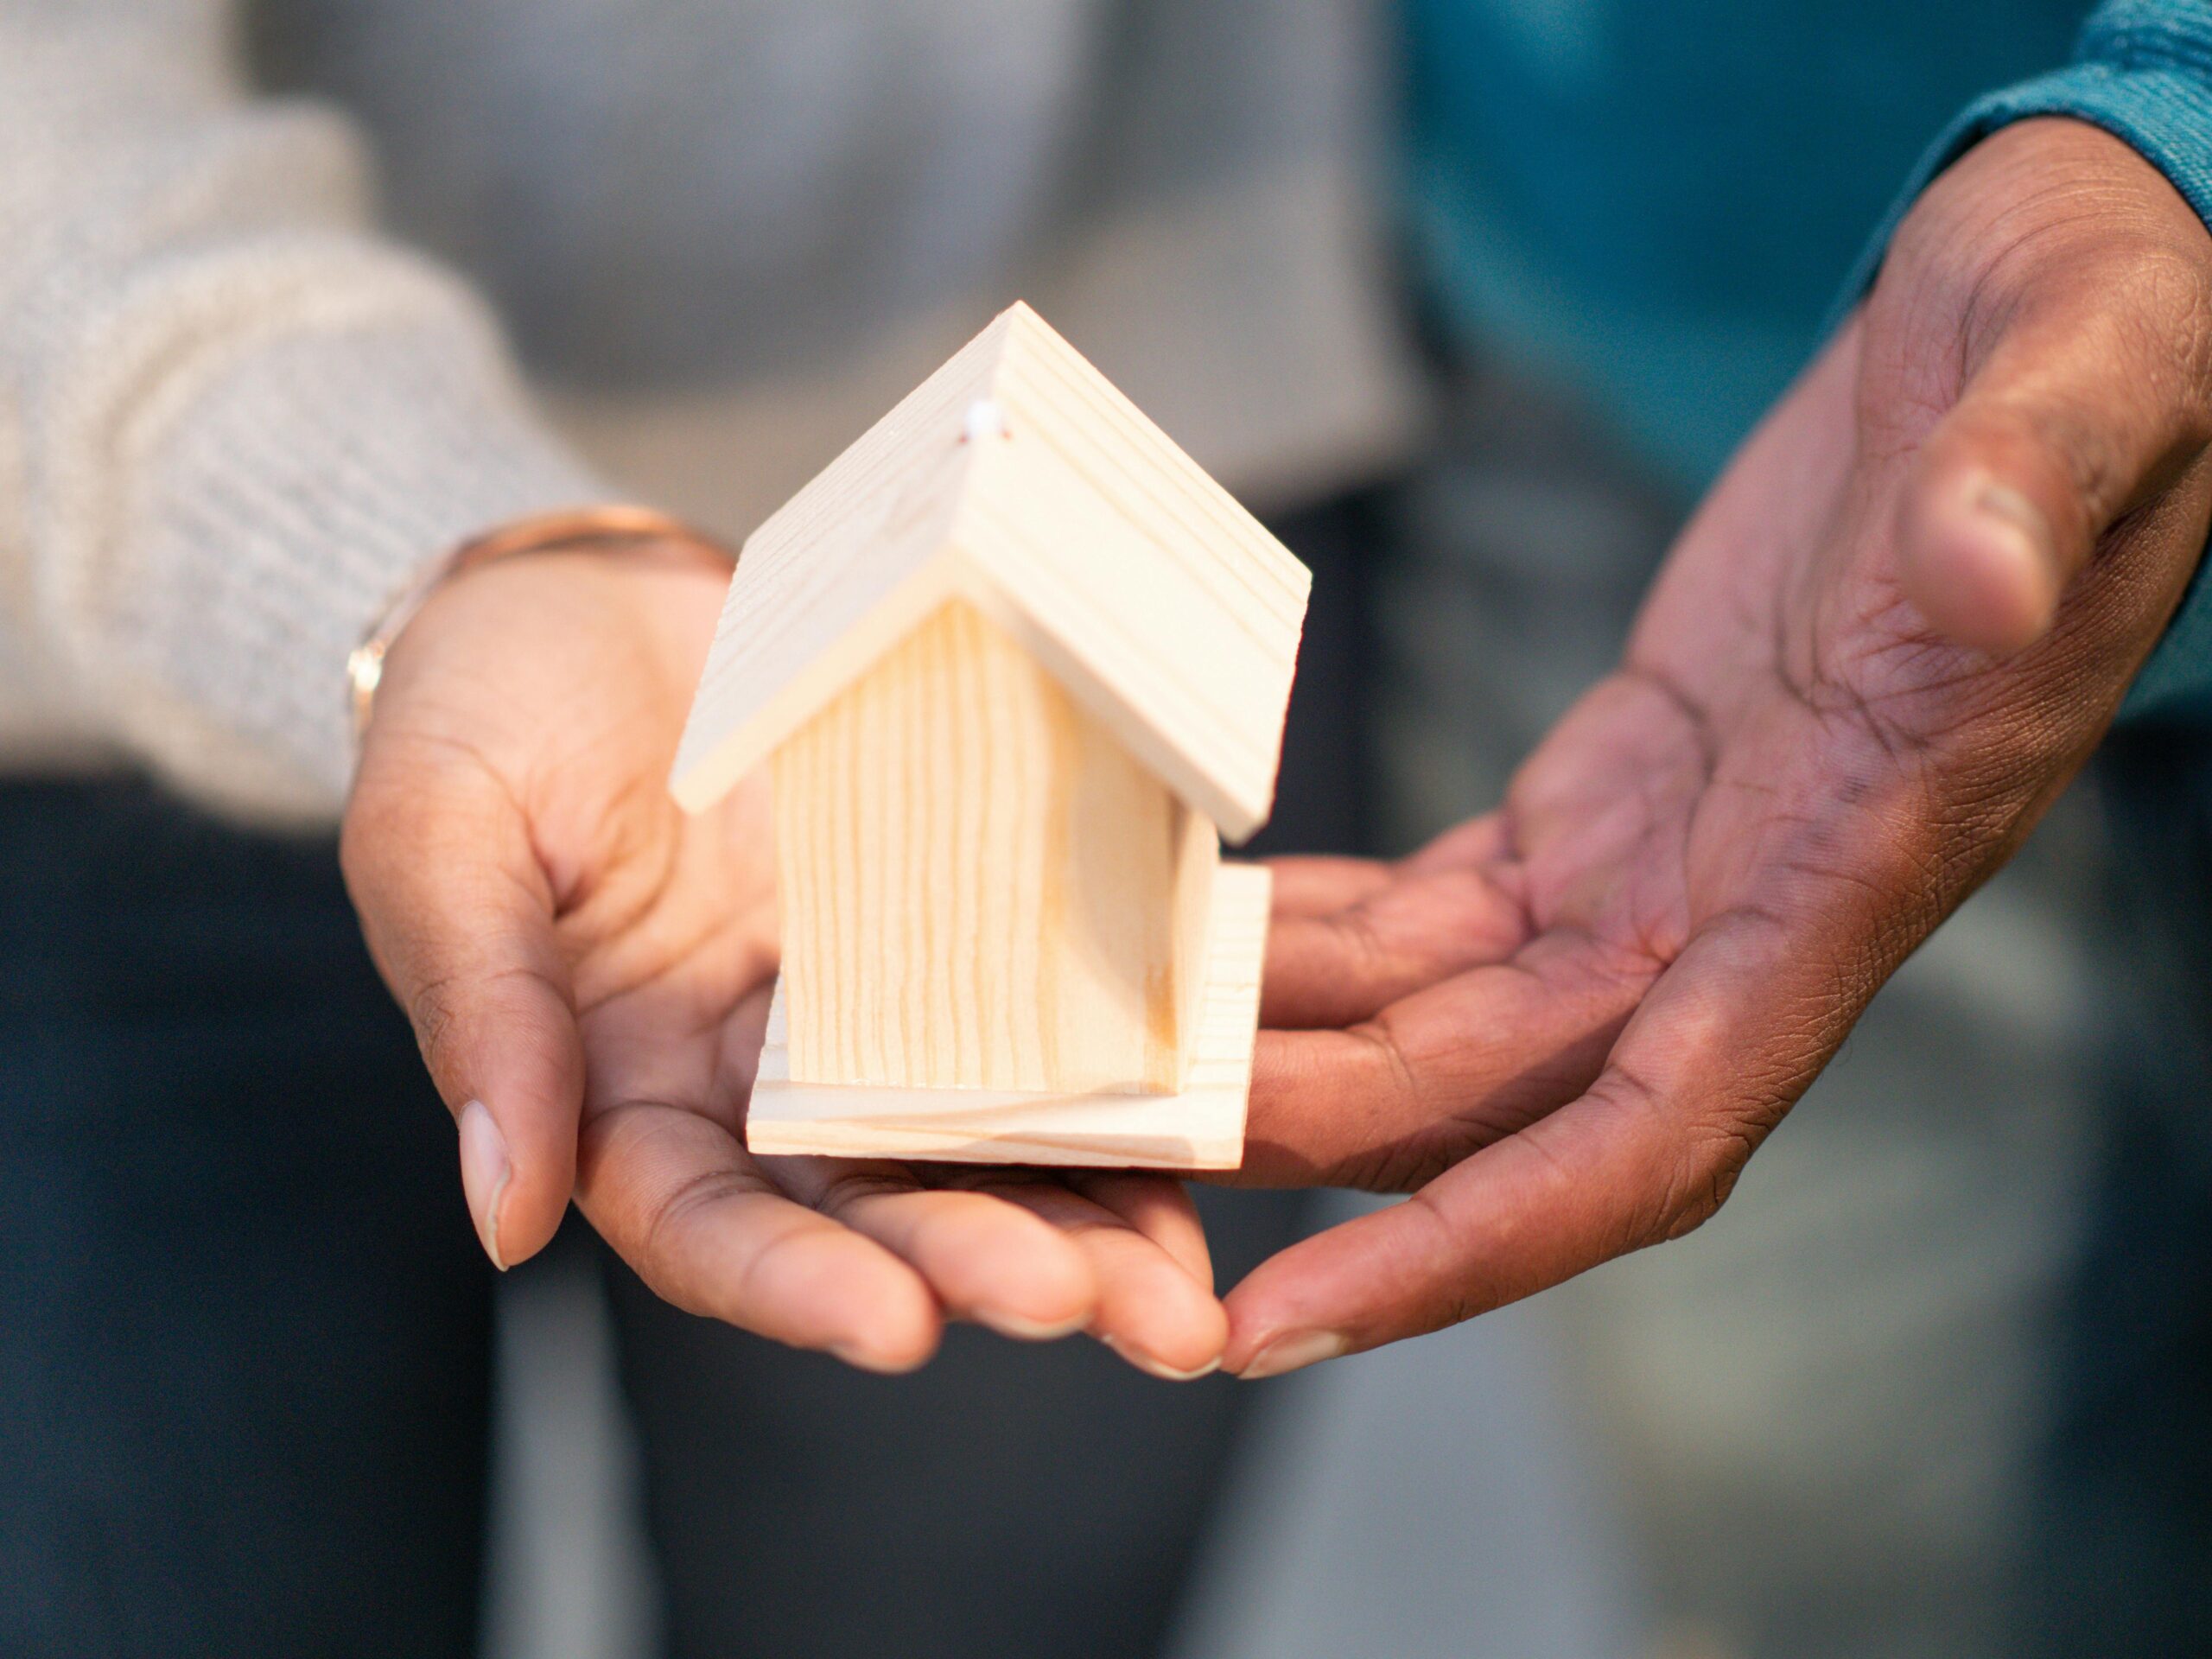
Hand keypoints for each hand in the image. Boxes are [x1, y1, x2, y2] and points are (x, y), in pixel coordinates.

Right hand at [341, 546, 1225, 1377]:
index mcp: (624, 1099)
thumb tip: (505, 1217)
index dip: (801, 1289)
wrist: (589, 602)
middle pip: (878, 1212)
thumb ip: (478, 1016)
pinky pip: (1043, 1015)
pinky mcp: (953, 927)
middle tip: (1104, 1309)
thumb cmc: (479, 712)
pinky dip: (1121, 1079)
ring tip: (1182, 1288)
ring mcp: (868, 1012)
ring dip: (1086, 1218)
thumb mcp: (436, 840)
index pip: (713, 1231)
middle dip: (987, 1264)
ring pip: (982, 1143)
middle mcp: (760, 1087)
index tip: (900, 1330)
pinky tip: (1204, 1120)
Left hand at [1224, 118, 2211, 1377]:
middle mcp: (1744, 911)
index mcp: (1853, 869)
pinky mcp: (1609, 791)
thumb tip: (1977, 575)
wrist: (2044, 321)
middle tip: (1092, 1157)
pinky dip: (1316, 939)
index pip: (1648, 1137)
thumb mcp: (2083, 376)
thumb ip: (2026, 489)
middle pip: (1485, 1103)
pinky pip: (1438, 912)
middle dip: (1294, 1150)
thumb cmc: (2096, 348)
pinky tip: (1196, 935)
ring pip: (1440, 1024)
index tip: (1297, 1321)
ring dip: (1276, 1055)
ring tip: (1099, 1066)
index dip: (1474, 1245)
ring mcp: (1663, 863)